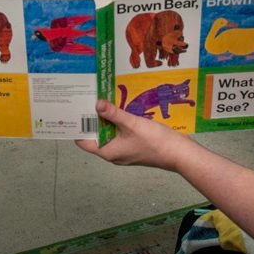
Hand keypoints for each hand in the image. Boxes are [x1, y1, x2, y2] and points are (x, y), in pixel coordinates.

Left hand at [75, 100, 189, 170]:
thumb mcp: (131, 123)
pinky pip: (120, 133)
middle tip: (87, 101)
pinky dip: (117, 122)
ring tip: (101, 101)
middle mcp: (113, 153)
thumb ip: (113, 113)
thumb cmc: (154, 141)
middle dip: (92, 120)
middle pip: (96, 136)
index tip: (74, 112)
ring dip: (106, 119)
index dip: (78, 128)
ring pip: (109, 133)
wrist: (179, 153)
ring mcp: (124, 150)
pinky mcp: (134, 146)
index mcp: (108, 151)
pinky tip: (119, 109)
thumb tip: (97, 104)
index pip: (84, 142)